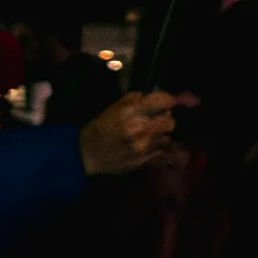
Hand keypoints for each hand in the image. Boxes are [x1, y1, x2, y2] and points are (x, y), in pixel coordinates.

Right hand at [75, 89, 190, 181]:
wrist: (87, 153)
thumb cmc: (100, 127)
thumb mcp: (114, 107)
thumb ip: (134, 100)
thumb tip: (151, 97)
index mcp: (132, 113)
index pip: (163, 102)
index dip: (167, 100)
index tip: (166, 101)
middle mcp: (141, 130)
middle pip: (170, 122)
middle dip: (166, 118)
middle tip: (159, 117)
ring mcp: (143, 147)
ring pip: (166, 137)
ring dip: (161, 133)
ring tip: (150, 132)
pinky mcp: (143, 160)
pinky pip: (159, 150)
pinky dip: (156, 145)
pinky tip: (146, 143)